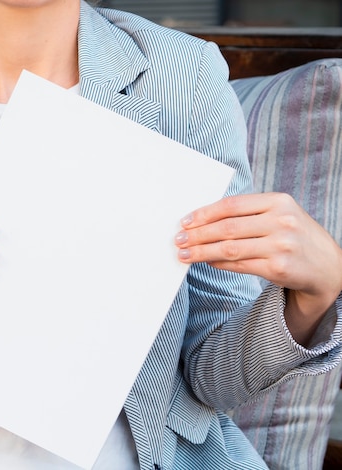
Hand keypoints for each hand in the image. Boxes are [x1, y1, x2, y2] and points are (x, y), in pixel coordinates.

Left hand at [175, 192, 341, 344]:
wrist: (329, 267)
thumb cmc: (294, 237)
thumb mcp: (279, 215)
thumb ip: (247, 214)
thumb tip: (202, 221)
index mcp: (279, 201)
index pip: (232, 205)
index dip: (204, 213)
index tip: (185, 221)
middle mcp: (281, 221)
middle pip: (227, 227)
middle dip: (197, 234)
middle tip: (178, 240)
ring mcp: (281, 246)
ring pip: (229, 248)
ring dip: (201, 252)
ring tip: (184, 254)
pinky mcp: (278, 268)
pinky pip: (239, 265)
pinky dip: (218, 263)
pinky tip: (206, 262)